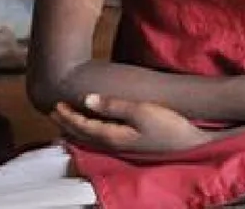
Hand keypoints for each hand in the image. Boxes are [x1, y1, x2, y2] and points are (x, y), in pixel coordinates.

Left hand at [52, 95, 213, 153]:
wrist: (190, 143)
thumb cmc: (168, 126)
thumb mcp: (141, 111)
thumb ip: (113, 106)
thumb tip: (86, 99)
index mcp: (112, 136)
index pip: (82, 125)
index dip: (67, 115)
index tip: (55, 104)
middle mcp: (113, 144)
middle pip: (82, 134)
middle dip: (67, 123)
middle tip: (54, 111)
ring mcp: (122, 146)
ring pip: (90, 138)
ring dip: (76, 128)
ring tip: (67, 120)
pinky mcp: (131, 144)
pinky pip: (101, 138)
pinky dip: (90, 131)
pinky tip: (94, 127)